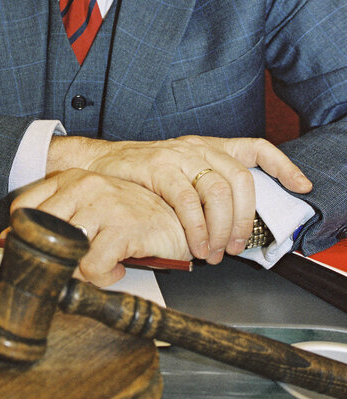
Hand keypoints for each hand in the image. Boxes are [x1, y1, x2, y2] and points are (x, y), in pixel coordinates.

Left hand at [10, 168, 190, 286]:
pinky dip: (104, 277)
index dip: (22, 237)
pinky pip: (92, 267)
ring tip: (102, 264)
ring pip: (65, 254)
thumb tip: (11, 242)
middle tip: (75, 265)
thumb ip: (58, 219)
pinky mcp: (123, 227)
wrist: (177, 220)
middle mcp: (85, 186)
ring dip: (82, 270)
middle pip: (41, 233)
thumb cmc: (130, 219)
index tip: (32, 254)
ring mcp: (104, 204)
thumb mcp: (89, 209)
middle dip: (54, 259)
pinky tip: (119, 265)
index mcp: (71, 178)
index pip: (24, 207)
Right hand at [47, 134, 311, 263]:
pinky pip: (187, 201)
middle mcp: (198, 147)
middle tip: (237, 246)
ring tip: (213, 251)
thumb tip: (234, 227)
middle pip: (241, 179)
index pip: (255, 147)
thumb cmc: (141, 176)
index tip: (300, 185)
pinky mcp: (158, 167)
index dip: (282, 165)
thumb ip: (205, 191)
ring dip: (221, 229)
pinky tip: (193, 244)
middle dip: (245, 219)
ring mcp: (178, 155)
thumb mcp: (180, 175)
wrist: (98, 165)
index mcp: (208, 147)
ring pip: (218, 191)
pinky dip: (196, 228)